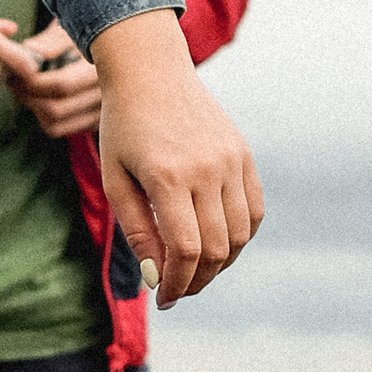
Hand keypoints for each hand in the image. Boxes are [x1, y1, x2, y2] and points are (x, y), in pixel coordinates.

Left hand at [11, 22, 103, 138]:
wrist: (115, 43)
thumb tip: (30, 51)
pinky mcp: (94, 121)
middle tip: (13, 81)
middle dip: (27, 96)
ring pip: (55, 124)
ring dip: (32, 109)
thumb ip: (52, 41)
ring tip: (23, 89)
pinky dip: (43, 117)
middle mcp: (107, 96)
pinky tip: (38, 98)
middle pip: (56, 109)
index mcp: (103, 69)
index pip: (62, 85)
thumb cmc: (91, 29)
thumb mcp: (74, 27)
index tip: (15, 70)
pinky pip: (61, 129)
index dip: (32, 81)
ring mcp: (102, 113)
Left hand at [90, 9, 262, 301]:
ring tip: (195, 269)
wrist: (151, 72)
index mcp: (168, 176)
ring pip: (240, 235)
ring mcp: (231, 161)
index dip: (177, 283)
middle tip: (178, 290)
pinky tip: (218, 243)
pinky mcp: (244, 155)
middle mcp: (207, 169)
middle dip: (196, 279)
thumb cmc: (123, 127)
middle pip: (216, 248)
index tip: (165, 300)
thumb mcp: (116, 179)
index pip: (184, 250)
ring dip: (221, 263)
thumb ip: (138, 230)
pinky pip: (254, 211)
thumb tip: (157, 278)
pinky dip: (241, 236)